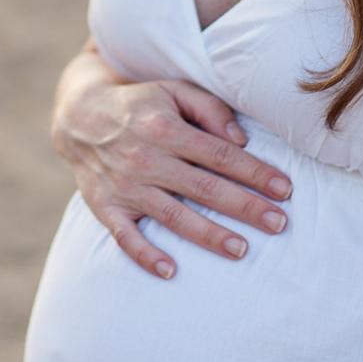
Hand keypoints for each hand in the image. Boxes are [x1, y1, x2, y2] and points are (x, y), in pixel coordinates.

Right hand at [51, 69, 293, 279]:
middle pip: (204, 188)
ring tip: (242, 250)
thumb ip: (209, 108)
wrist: (78, 117)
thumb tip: (240, 140)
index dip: (255, 172)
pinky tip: (171, 270)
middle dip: (245, 207)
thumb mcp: (173, 90)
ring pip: (174, 216)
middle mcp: (146, 159)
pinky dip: (145, 255)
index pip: (220, 155)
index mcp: (166, 129)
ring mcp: (125, 186)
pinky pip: (125, 236)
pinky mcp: (106, 206)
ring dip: (209, 235)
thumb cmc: (139, 105)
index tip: (284, 189)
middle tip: (278, 223)